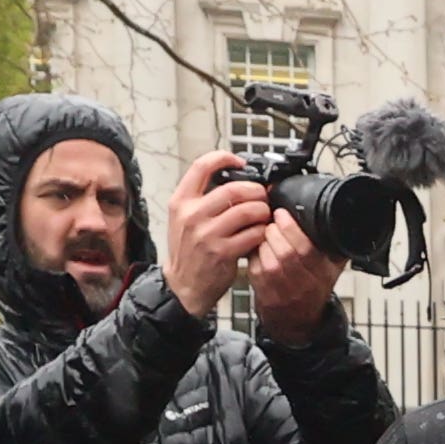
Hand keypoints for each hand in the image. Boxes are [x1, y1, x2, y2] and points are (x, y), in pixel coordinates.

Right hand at [160, 152, 276, 319]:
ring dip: (262, 211)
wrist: (183, 285)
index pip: (201, 166)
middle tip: (262, 195)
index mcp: (181, 201)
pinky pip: (252, 234)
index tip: (239, 162)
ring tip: (263, 215)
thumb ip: (202, 197)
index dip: (224, 158)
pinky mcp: (222, 252)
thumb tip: (233, 178)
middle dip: (255, 190)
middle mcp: (191, 215)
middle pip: (233, 189)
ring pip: (246, 211)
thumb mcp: (183, 218)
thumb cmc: (188, 250)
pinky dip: (261, 232)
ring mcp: (206, 234)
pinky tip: (260, 234)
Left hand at [244, 201, 346, 342]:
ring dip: (263, 242)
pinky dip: (254, 254)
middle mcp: (304, 285)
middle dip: (274, 232)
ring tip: (265, 233)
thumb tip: (340, 217)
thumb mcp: (333, 267)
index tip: (282, 214)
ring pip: (269, 260)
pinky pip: (256, 268)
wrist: (300, 321)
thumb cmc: (315, 287)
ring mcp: (283, 291)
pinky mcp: (265, 294)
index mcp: (323, 274)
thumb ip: (336, 244)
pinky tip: (258, 247)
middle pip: (286, 254)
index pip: (307, 249)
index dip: (291, 229)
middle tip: (271, 221)